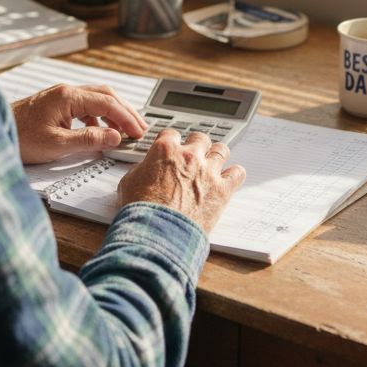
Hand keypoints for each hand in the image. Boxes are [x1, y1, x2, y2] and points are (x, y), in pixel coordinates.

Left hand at [10, 84, 148, 164]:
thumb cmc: (19, 137)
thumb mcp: (57, 144)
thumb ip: (89, 140)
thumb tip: (115, 137)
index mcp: (68, 96)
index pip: (107, 102)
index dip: (126, 118)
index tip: (139, 132)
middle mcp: (66, 91)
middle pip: (106, 95)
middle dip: (126, 112)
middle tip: (140, 129)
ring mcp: (61, 96)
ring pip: (97, 98)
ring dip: (114, 114)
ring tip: (126, 131)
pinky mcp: (56, 104)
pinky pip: (85, 106)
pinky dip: (99, 118)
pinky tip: (101, 132)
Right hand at [117, 130, 245, 233]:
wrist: (158, 233)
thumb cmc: (141, 211)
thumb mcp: (128, 183)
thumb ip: (141, 170)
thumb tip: (146, 170)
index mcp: (165, 150)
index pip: (172, 134)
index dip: (171, 142)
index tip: (173, 148)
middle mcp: (189, 156)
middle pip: (200, 138)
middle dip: (197, 146)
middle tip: (193, 157)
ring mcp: (208, 171)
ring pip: (222, 150)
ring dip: (216, 156)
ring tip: (212, 166)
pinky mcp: (223, 189)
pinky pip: (238, 173)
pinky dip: (234, 175)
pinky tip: (228, 180)